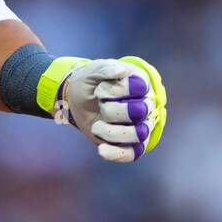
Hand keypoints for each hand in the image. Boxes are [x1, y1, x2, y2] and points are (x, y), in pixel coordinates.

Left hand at [51, 55, 166, 162]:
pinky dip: (116, 153)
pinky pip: (131, 154)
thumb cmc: (89, 82)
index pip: (139, 88)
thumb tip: (121, 72)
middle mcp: (145, 105)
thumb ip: (106, 68)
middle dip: (112, 110)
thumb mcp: (92, 70)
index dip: (116, 90)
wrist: (76, 100)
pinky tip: (101, 149)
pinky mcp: (128, 143)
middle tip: (100, 104)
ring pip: (137, 134)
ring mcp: (138, 126)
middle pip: (139, 112)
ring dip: (111, 132)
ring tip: (95, 126)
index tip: (100, 88)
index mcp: (140, 83)